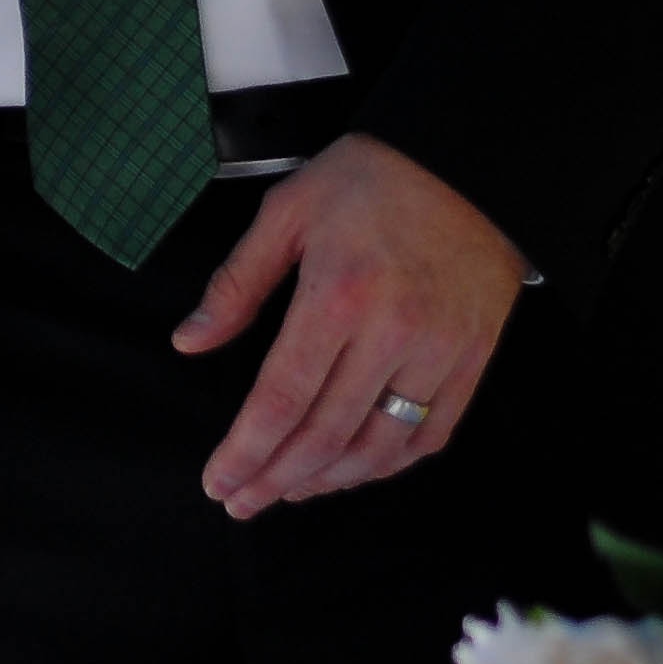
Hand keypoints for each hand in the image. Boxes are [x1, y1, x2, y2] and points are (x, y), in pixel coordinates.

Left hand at [172, 134, 528, 520]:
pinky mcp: (472, 359)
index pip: (281, 399)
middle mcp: (391, 333)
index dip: (246, 451)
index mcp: (336, 295)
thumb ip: (236, 283)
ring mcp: (439, 351)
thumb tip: (190, 341)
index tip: (219, 481)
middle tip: (243, 501)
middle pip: (324, 435)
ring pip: (378, 447)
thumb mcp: (287, 211)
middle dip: (274, 479)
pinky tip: (353, 470)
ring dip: (328, 481)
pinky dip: (388, 465)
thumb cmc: (371, 179)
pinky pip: (429, 435)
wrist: (466, 162)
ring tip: (290, 490)